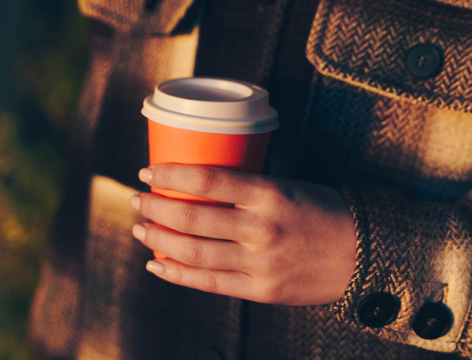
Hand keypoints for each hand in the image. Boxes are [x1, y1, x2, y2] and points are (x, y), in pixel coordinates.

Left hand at [130, 164, 356, 305]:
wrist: (363, 255)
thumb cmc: (322, 213)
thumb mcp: (287, 187)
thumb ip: (246, 189)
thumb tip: (197, 185)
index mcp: (270, 194)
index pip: (208, 178)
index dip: (170, 173)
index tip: (148, 172)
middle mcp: (262, 228)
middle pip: (192, 217)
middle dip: (155, 207)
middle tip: (138, 199)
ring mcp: (260, 263)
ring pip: (193, 252)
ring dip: (158, 240)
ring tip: (141, 229)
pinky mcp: (260, 290)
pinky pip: (208, 284)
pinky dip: (176, 275)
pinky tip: (157, 265)